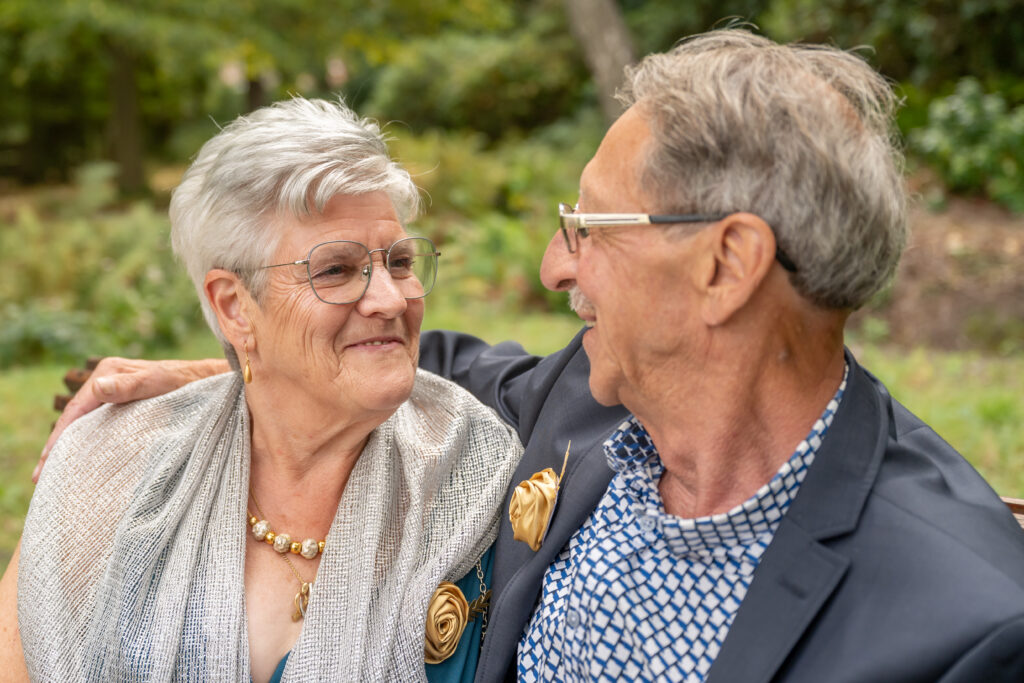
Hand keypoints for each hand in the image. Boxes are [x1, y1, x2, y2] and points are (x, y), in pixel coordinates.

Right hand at [34, 357, 229, 481]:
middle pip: (76, 416)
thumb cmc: (191, 383)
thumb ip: (132, 386)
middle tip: (41, 477)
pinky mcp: (128, 406)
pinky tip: (82, 461)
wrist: (214, 383)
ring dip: (71, 447)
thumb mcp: (161, 383)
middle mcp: (109, 380)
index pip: (78, 407)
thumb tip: (99, 388)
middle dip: (58, 445)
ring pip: (86, 423)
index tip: (48, 461)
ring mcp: (117, 393)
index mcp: (110, 372)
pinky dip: (88, 443)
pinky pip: (100, 425)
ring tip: (54, 476)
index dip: (61, 435)